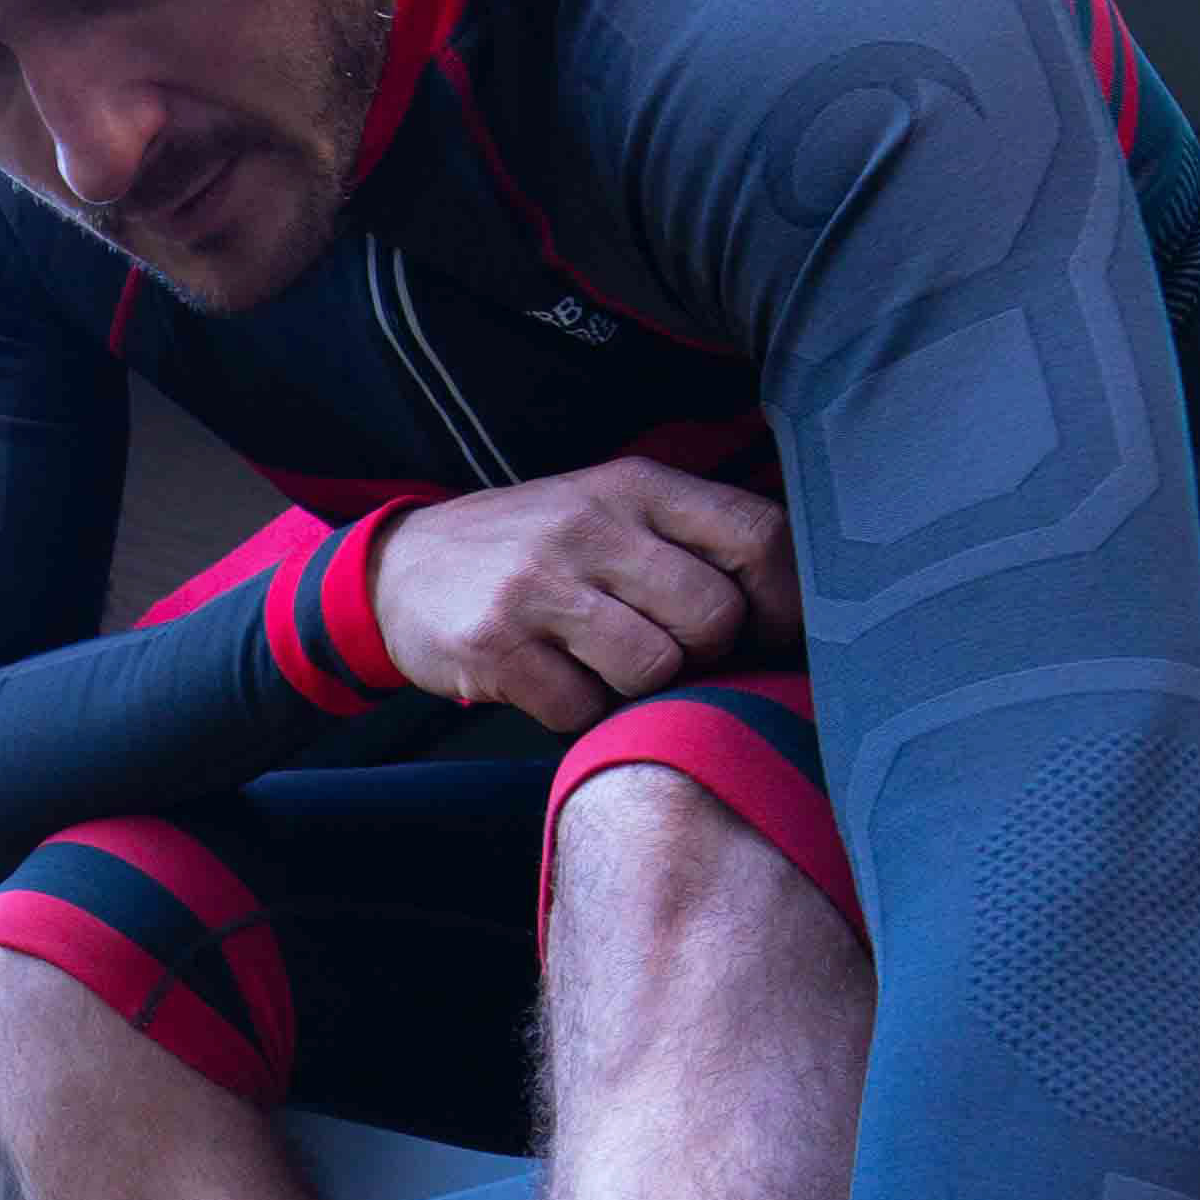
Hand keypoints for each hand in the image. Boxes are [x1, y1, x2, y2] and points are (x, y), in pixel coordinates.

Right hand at [367, 457, 795, 732]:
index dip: (784, 602)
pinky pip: (582, 710)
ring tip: (603, 667)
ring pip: (654, 669)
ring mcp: (539, 585)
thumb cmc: (538, 552)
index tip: (770, 635)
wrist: (402, 571)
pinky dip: (578, 713)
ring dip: (639, 690)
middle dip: (704, 654)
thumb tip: (797, 609)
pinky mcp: (496, 647)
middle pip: (713, 616)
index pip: (756, 536)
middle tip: (666, 652)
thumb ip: (693, 539)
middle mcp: (590, 525)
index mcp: (636, 486)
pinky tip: (553, 681)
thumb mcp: (611, 511)